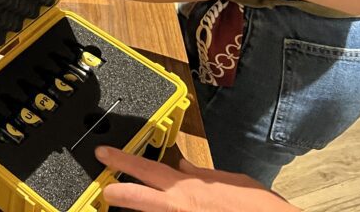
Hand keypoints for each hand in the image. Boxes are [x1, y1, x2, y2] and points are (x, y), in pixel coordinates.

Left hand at [96, 146, 298, 210]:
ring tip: (126, 201)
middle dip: (113, 191)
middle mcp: (176, 207)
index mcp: (185, 187)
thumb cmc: (256, 208)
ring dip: (137, 209)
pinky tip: (159, 211)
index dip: (120, 159)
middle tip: (103, 187)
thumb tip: (183, 168)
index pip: (143, 168)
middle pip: (132, 197)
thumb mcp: (226, 180)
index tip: (103, 153)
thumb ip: (199, 174)